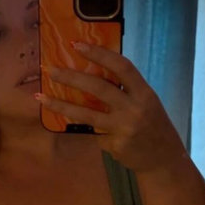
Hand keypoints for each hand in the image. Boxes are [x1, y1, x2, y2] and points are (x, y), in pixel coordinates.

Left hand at [38, 41, 187, 173]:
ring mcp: (123, 128)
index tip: (77, 45)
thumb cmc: (153, 126)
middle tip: (50, 70)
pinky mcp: (114, 144)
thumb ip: (125, 92)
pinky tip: (90, 131)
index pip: (122, 67)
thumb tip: (92, 76)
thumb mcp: (146, 103)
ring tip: (41, 98)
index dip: (99, 54)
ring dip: (61, 105)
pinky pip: (94, 133)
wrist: (163, 160)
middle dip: (71, 77)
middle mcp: (134, 108)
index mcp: (144, 93)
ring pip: (86, 114)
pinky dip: (89, 130)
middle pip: (98, 88)